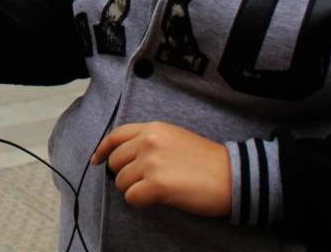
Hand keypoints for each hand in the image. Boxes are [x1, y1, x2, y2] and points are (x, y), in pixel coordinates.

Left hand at [91, 122, 230, 217]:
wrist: (232, 175)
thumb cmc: (207, 161)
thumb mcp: (175, 138)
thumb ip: (150, 142)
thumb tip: (127, 158)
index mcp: (153, 128)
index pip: (116, 136)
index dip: (103, 150)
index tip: (97, 161)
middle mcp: (149, 142)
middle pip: (115, 162)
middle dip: (125, 175)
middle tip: (144, 183)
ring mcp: (152, 162)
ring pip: (121, 182)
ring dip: (134, 190)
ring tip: (156, 190)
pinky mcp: (157, 184)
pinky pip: (132, 198)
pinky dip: (140, 202)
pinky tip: (156, 200)